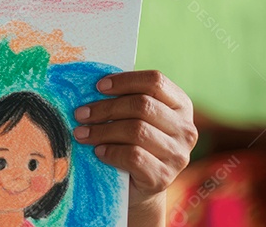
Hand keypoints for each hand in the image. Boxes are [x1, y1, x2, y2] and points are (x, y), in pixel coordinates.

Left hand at [72, 70, 197, 216]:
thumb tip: (90, 84)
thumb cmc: (131, 141)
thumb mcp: (131, 117)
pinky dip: (111, 151)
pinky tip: (98, 151)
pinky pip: (134, 157)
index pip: (156, 82)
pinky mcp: (164, 177)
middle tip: (80, 114)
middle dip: (105, 108)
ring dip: (102, 130)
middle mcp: (185, 129)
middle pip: (143, 106)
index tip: (98, 87)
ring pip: (137, 131)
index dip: (125, 81)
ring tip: (82, 133)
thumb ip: (123, 99)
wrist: (137, 185)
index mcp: (180, 106)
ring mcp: (178, 155)